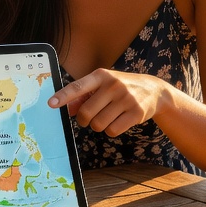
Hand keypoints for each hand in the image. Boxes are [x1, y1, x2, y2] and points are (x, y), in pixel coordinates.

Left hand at [49, 68, 165, 136]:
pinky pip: (112, 131)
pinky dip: (111, 131)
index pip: (78, 86)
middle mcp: (113, 85)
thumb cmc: (121, 87)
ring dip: (98, 126)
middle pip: (86, 113)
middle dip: (84, 120)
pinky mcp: (136, 113)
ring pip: (98, 124)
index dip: (63, 96)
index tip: (51, 104)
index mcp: (101, 75)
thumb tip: (68, 109)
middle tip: (88, 119)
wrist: (153, 90)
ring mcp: (126, 99)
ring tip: (106, 118)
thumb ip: (84, 95)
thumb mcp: (103, 85)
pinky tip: (117, 121)